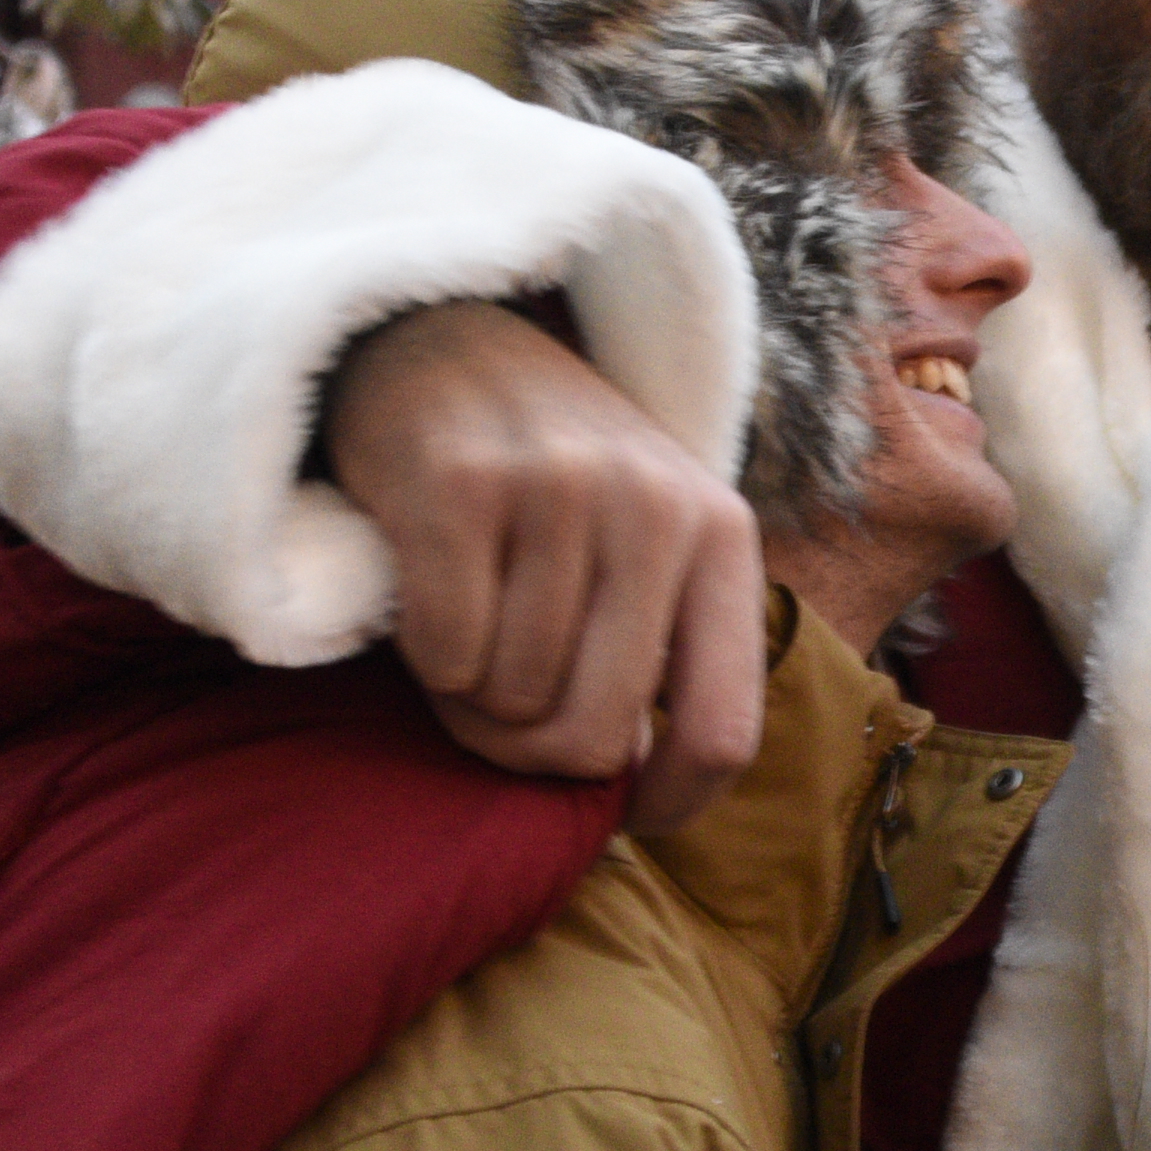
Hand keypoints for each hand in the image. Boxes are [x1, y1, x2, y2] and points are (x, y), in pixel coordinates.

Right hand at [324, 302, 766, 834]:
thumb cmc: (553, 477)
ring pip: (512, 701)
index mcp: (722, 536)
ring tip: (471, 627)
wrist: (442, 337)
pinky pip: (446, 657)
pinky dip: (427, 658)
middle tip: (506, 708)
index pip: (723, 732)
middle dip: (537, 752)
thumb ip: (670, 647)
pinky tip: (431, 599)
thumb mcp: (650, 542)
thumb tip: (636, 780)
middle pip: (598, 736)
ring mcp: (557, 489)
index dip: (669, 805)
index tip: (623, 813)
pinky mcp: (459, 485)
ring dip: (474, 696)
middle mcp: (653, 506)